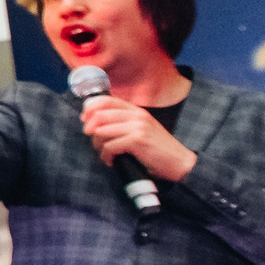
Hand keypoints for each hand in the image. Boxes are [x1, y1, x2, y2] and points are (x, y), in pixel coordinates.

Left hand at [81, 96, 196, 181]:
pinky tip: (112, 161)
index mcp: (137, 111)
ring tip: (105, 154)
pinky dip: (106, 156)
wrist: (180, 163)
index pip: (107, 100)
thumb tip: (97, 125)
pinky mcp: (137, 140)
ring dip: (98, 145)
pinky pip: (110, 146)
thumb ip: (124, 124)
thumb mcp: (142, 130)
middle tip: (92, 140)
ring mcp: (137, 127)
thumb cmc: (158, 150)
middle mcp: (137, 115)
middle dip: (90, 128)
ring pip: (102, 131)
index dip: (90, 108)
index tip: (84, 120)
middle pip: (100, 114)